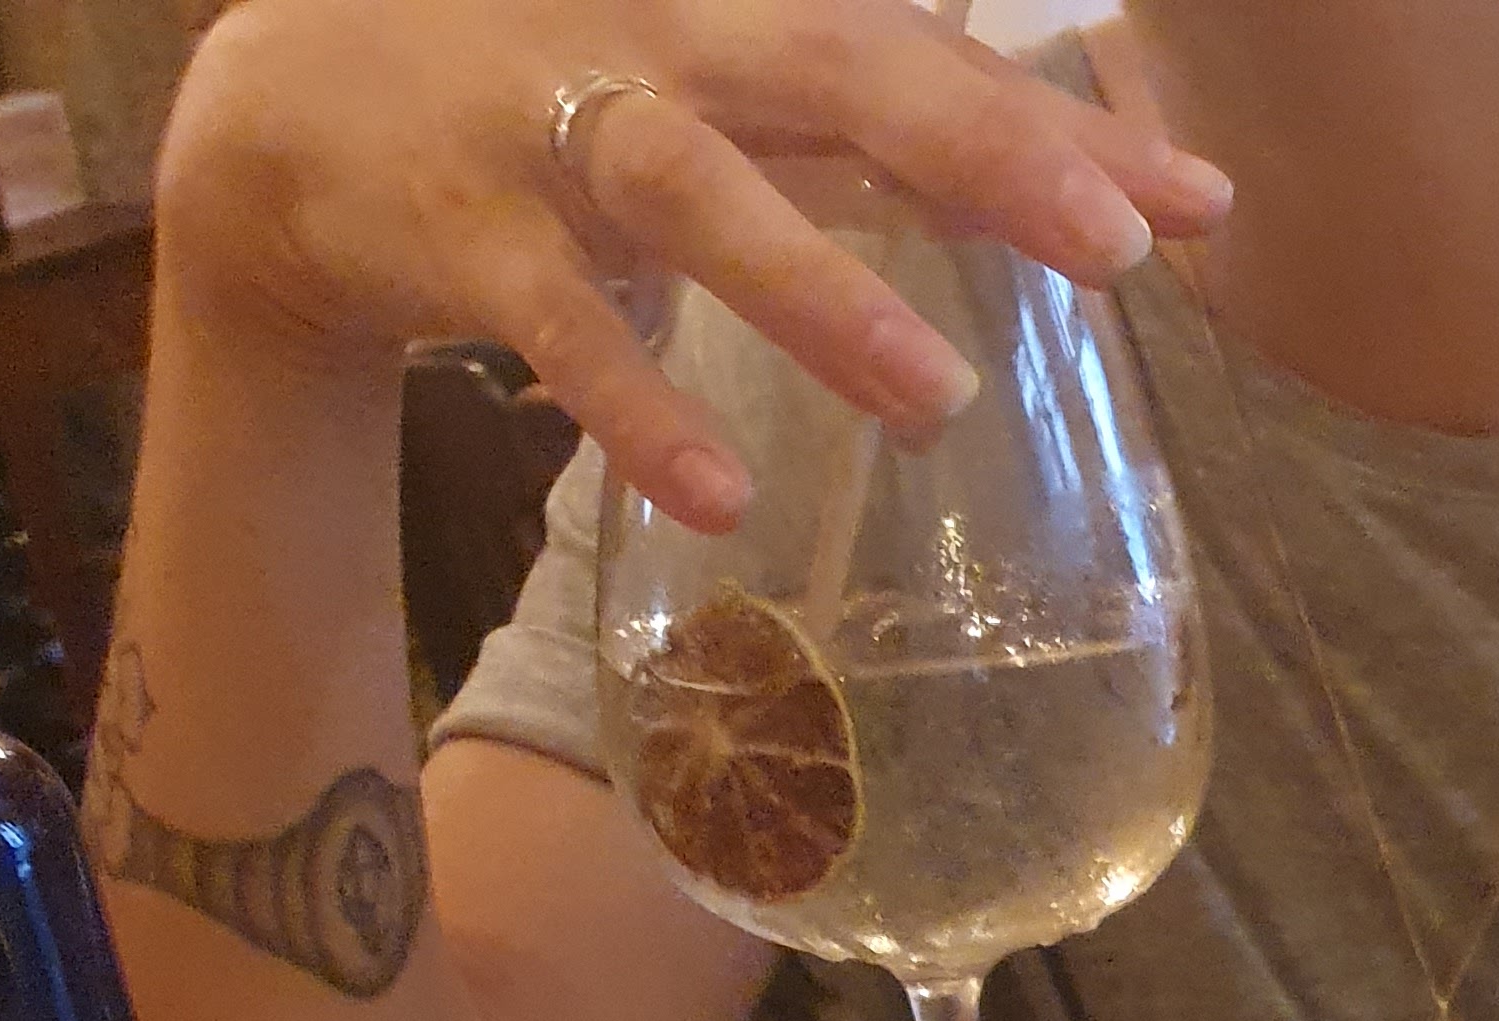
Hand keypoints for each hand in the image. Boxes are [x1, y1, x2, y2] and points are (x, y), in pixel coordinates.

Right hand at [156, 0, 1230, 527]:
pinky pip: (563, 328)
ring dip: (818, 290)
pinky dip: (641, 409)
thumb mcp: (732, 92)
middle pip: (839, 75)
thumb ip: (892, 140)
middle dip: (985, 154)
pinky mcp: (464, 236)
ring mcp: (555, 133)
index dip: (1060, 128)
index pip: (926, 57)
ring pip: (701, 193)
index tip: (1197, 204)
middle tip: (1118, 248)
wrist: (301, 109)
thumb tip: (1097, 201)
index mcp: (742, 15)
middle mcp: (664, 46)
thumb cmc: (563, 94)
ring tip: (933, 395)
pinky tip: (726, 496)